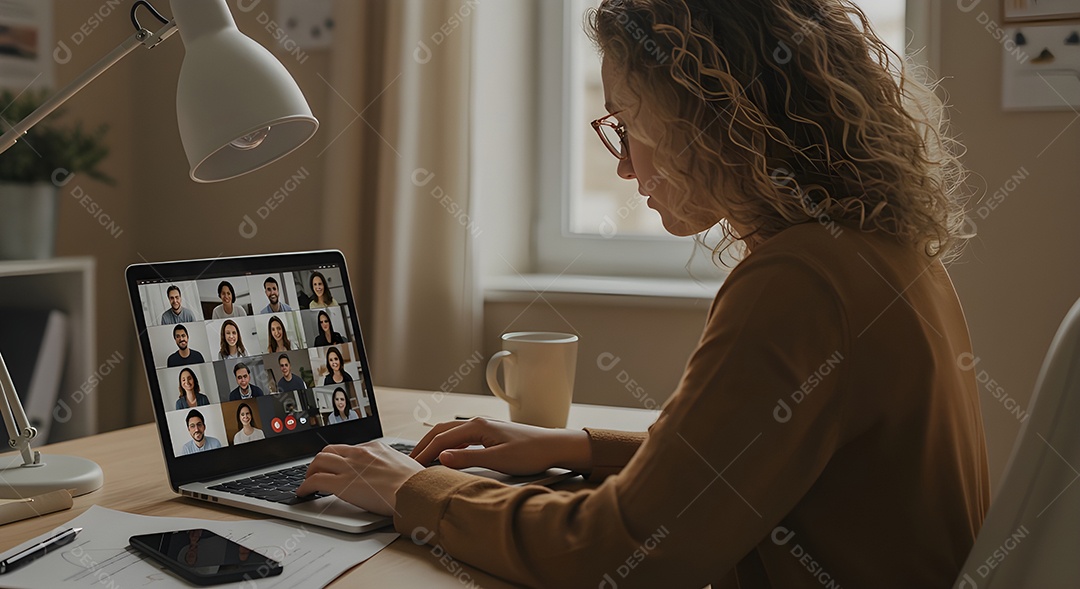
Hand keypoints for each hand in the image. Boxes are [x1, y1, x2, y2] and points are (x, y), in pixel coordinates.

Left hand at [296, 442, 422, 514]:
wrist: (414, 490)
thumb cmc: (415, 483)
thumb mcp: (405, 465)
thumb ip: (393, 466)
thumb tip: (395, 473)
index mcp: (375, 448)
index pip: (349, 449)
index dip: (340, 458)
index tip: (338, 466)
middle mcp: (359, 453)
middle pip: (329, 450)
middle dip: (320, 461)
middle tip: (318, 471)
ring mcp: (349, 467)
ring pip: (319, 461)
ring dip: (310, 471)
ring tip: (308, 481)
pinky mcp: (342, 484)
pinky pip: (315, 481)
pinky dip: (306, 486)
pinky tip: (304, 492)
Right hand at [411, 417, 591, 475]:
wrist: (553, 446)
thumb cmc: (530, 453)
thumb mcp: (498, 460)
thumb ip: (468, 458)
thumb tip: (441, 457)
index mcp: (477, 426)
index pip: (441, 439)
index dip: (424, 453)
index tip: (412, 467)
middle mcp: (477, 422)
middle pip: (441, 431)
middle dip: (423, 445)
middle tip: (410, 462)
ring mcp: (483, 426)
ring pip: (450, 431)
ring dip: (434, 443)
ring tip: (422, 457)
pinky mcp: (489, 433)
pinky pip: (460, 436)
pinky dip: (447, 443)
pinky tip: (446, 453)